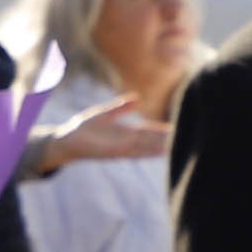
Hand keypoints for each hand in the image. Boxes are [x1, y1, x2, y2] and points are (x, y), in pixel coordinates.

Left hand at [43, 96, 168, 166]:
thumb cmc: (83, 128)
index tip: (176, 128)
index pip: (148, 131)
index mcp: (125, 133)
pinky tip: (154, 151)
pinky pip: (132, 152)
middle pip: (150, 141)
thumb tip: (137, 98)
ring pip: (144, 148)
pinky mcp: (112, 153)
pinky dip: (144, 152)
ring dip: (158, 149)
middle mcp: (125, 142)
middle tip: (184, 140)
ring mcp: (120, 148)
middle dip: (166, 141)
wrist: (66, 140)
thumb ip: (120, 107)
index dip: (162, 130)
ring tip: (175, 148)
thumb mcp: (104, 114)